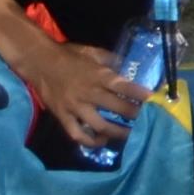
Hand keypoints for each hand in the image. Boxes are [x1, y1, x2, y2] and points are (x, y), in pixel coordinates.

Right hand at [12, 31, 147, 152]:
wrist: (38, 61)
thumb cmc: (68, 55)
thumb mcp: (93, 52)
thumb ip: (112, 61)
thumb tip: (130, 67)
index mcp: (99, 75)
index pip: (125, 87)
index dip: (142, 96)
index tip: (156, 102)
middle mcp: (89, 92)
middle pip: (118, 108)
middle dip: (136, 116)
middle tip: (150, 122)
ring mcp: (75, 107)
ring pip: (100, 125)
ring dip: (118, 132)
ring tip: (131, 136)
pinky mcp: (62, 116)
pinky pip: (77, 134)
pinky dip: (90, 141)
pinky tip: (102, 141)